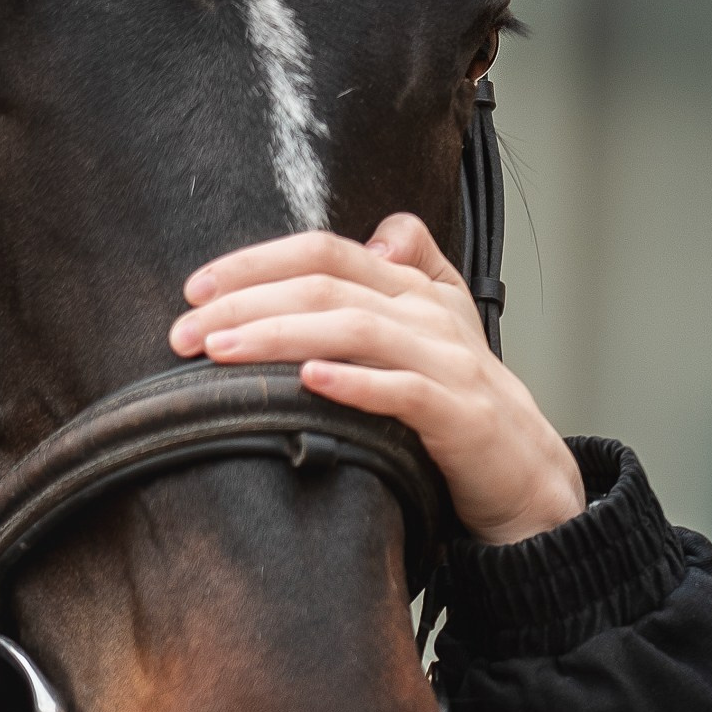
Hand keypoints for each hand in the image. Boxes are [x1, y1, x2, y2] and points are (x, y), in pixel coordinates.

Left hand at [168, 214, 586, 544]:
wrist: (527, 475)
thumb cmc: (463, 401)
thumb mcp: (438, 325)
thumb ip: (410, 268)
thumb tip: (374, 237)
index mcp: (414, 289)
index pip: (326, 253)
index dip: (258, 262)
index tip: (196, 288)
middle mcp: (429, 315)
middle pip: (328, 287)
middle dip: (247, 302)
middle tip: (184, 331)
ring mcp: (447, 363)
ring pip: (356, 330)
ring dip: (281, 337)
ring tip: (223, 350)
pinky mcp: (461, 416)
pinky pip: (403, 392)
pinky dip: (354, 384)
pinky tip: (307, 382)